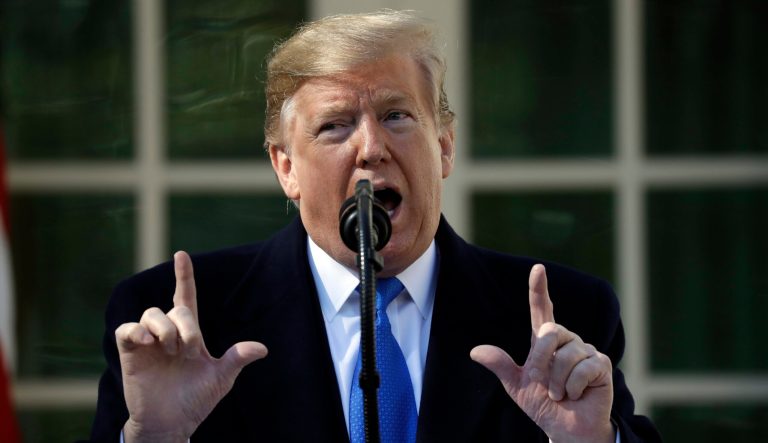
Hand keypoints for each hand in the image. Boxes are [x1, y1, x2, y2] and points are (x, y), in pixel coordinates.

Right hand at [115, 251, 267, 442]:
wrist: (172, 423)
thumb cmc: (196, 399)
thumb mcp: (221, 378)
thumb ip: (237, 359)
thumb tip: (262, 348)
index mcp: (189, 334)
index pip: (185, 297)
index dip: (184, 276)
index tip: (182, 255)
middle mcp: (168, 333)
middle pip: (176, 310)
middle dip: (186, 328)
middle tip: (188, 353)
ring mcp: (148, 342)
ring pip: (152, 313)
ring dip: (165, 329)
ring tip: (171, 351)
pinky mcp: (130, 353)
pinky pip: (127, 329)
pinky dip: (136, 331)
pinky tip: (147, 343)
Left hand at [470, 264, 613, 442]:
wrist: (567, 430)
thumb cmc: (544, 406)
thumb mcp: (517, 386)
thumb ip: (500, 365)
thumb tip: (475, 351)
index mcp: (545, 342)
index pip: (542, 310)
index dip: (539, 290)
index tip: (538, 269)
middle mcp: (566, 341)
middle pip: (549, 331)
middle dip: (540, 360)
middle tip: (541, 383)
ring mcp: (585, 350)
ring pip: (565, 354)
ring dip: (556, 382)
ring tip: (560, 394)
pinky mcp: (601, 364)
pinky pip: (582, 369)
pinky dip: (572, 388)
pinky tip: (576, 395)